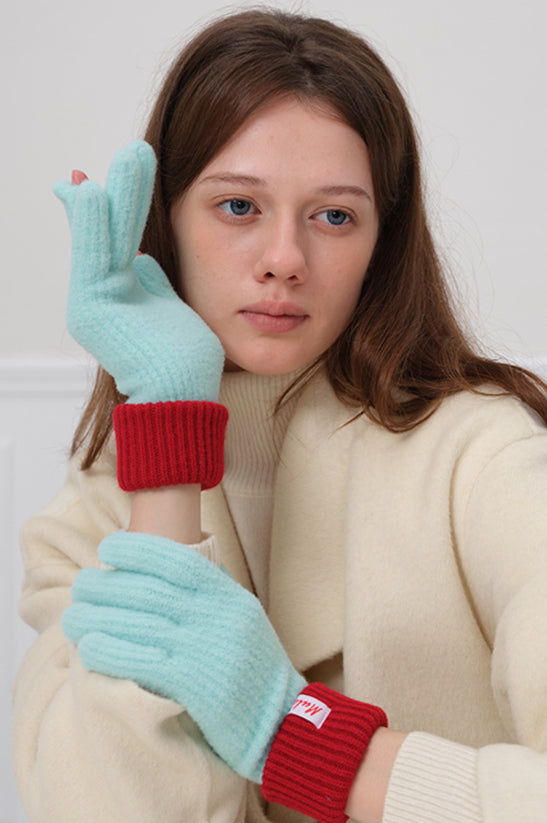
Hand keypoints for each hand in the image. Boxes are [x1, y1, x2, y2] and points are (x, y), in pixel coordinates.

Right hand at [54, 141, 223, 403]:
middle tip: (137, 150)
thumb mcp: (167, 308)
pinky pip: (98, 256)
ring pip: (102, 237)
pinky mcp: (94, 306)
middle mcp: (96, 296)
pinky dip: (96, 221)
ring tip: (131, 155)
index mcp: (115, 295)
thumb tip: (144, 255)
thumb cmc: (183, 362)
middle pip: (109, 232)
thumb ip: (151, 281)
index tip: (126, 172)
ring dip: (116, 194)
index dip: (119, 205)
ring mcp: (92, 301)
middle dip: (123, 190)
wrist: (181, 396)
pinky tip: (98, 190)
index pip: (114, 240)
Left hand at [62, 532, 305, 781]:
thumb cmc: (255, 667)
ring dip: (97, 618)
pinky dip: (110, 651)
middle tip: (80, 586)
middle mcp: (217, 616)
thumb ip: (212, 591)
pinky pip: (142, 661)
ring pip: (139, 624)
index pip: (177, 559)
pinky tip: (89, 647)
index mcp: (228, 595)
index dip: (138, 550)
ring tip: (72, 618)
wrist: (282, 721)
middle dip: (107, 585)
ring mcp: (206, 649)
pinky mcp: (195, 685)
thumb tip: (173, 561)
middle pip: (150, 590)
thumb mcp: (242, 616)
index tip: (107, 548)